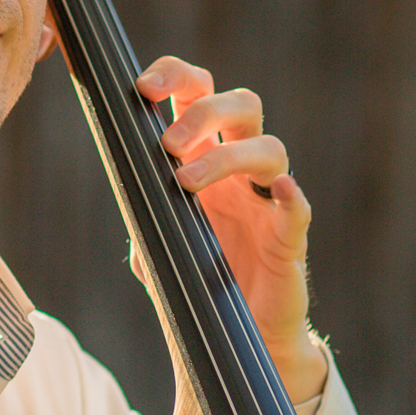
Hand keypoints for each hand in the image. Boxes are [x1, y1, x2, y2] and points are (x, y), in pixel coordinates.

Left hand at [135, 56, 324, 404]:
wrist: (224, 337)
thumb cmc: (189, 278)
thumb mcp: (153, 234)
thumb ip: (137, 200)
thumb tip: (116, 169)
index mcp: (203, 156)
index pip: (199, 93)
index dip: (176, 76)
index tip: (142, 87)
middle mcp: (239, 170)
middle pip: (242, 105)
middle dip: (203, 111)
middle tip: (165, 145)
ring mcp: (267, 201)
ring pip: (269, 148)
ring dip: (225, 157)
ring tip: (184, 183)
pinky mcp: (288, 239)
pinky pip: (299, 209)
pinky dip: (292, 196)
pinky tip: (281, 192)